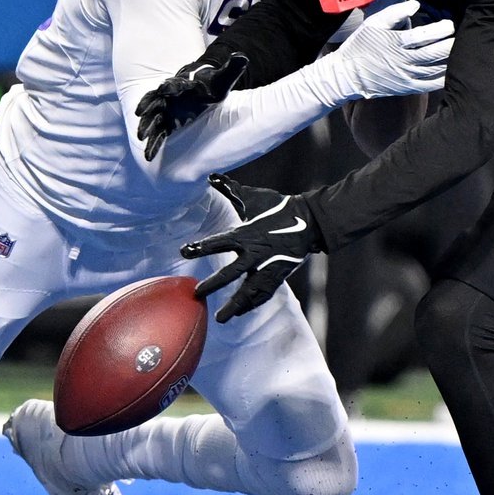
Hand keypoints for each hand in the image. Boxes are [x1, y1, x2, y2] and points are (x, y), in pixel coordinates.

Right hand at [134, 53, 249, 162]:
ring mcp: (166, 110)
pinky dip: (153, 143)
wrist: (202, 89)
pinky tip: (149, 155)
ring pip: (153, 118)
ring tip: (140, 137)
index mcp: (183, 85)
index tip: (164, 88)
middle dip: (148, 108)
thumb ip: (231, 69)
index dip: (170, 86)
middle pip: (156, 101)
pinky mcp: (167, 122)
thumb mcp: (223, 79)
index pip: (175, 84)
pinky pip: (159, 133)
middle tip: (140, 114)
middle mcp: (170, 97)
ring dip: (146, 126)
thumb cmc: (211, 85)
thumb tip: (242, 56)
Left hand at [181, 175, 322, 322]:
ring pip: (248, 291)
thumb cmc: (277, 207)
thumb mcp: (253, 197)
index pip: (218, 242)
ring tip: (220, 318)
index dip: (201, 247)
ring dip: (234, 305)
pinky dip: (252, 304)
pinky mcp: (278, 275)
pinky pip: (263, 294)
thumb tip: (211, 176)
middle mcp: (255, 253)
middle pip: (231, 273)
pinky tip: (241, 313)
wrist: (309, 222)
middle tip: (197, 293)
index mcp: (246, 233)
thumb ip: (231, 190)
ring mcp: (267, 267)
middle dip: (213, 284)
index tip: (184, 251)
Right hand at [324, 0, 453, 99]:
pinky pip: (430, 85)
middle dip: (451, 45)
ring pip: (435, 69)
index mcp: (395, 43)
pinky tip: (454, 71)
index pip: (423, 36)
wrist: (348, 75)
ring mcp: (406, 77)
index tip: (449, 25)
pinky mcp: (408, 88)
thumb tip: (415, 4)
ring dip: (451, 60)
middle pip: (434, 53)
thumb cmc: (361, 45)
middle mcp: (403, 61)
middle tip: (462, 38)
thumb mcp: (373, 24)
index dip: (440, 30)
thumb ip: (395, 13)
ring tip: (462, 51)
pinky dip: (444, 78)